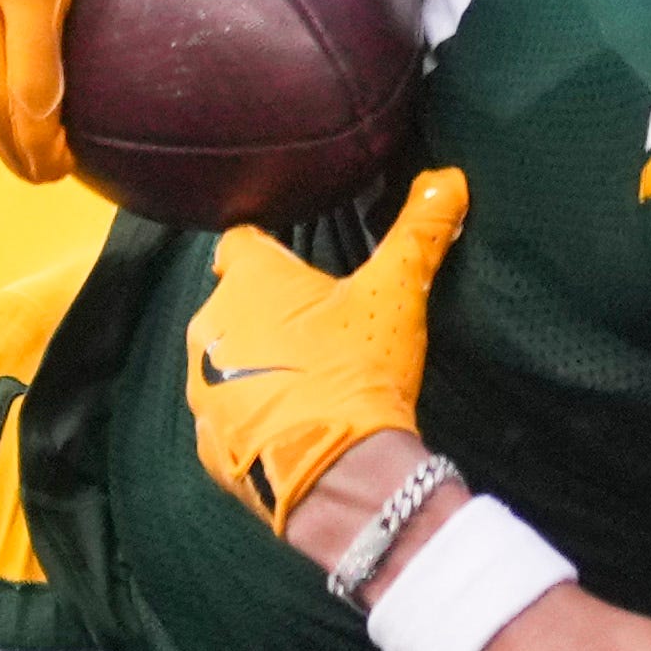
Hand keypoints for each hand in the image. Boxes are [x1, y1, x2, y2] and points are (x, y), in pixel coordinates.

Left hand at [183, 166, 469, 537]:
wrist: (340, 473)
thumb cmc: (360, 368)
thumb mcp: (398, 292)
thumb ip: (419, 231)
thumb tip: (448, 177)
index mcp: (248, 280)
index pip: (242, 242)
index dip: (269, 251)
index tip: (297, 267)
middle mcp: (209, 326)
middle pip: (233, 305)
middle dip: (266, 314)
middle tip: (318, 332)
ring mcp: (202, 388)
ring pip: (224, 362)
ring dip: (254, 367)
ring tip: (308, 384)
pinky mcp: (209, 444)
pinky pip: (226, 419)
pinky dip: (252, 419)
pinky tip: (293, 428)